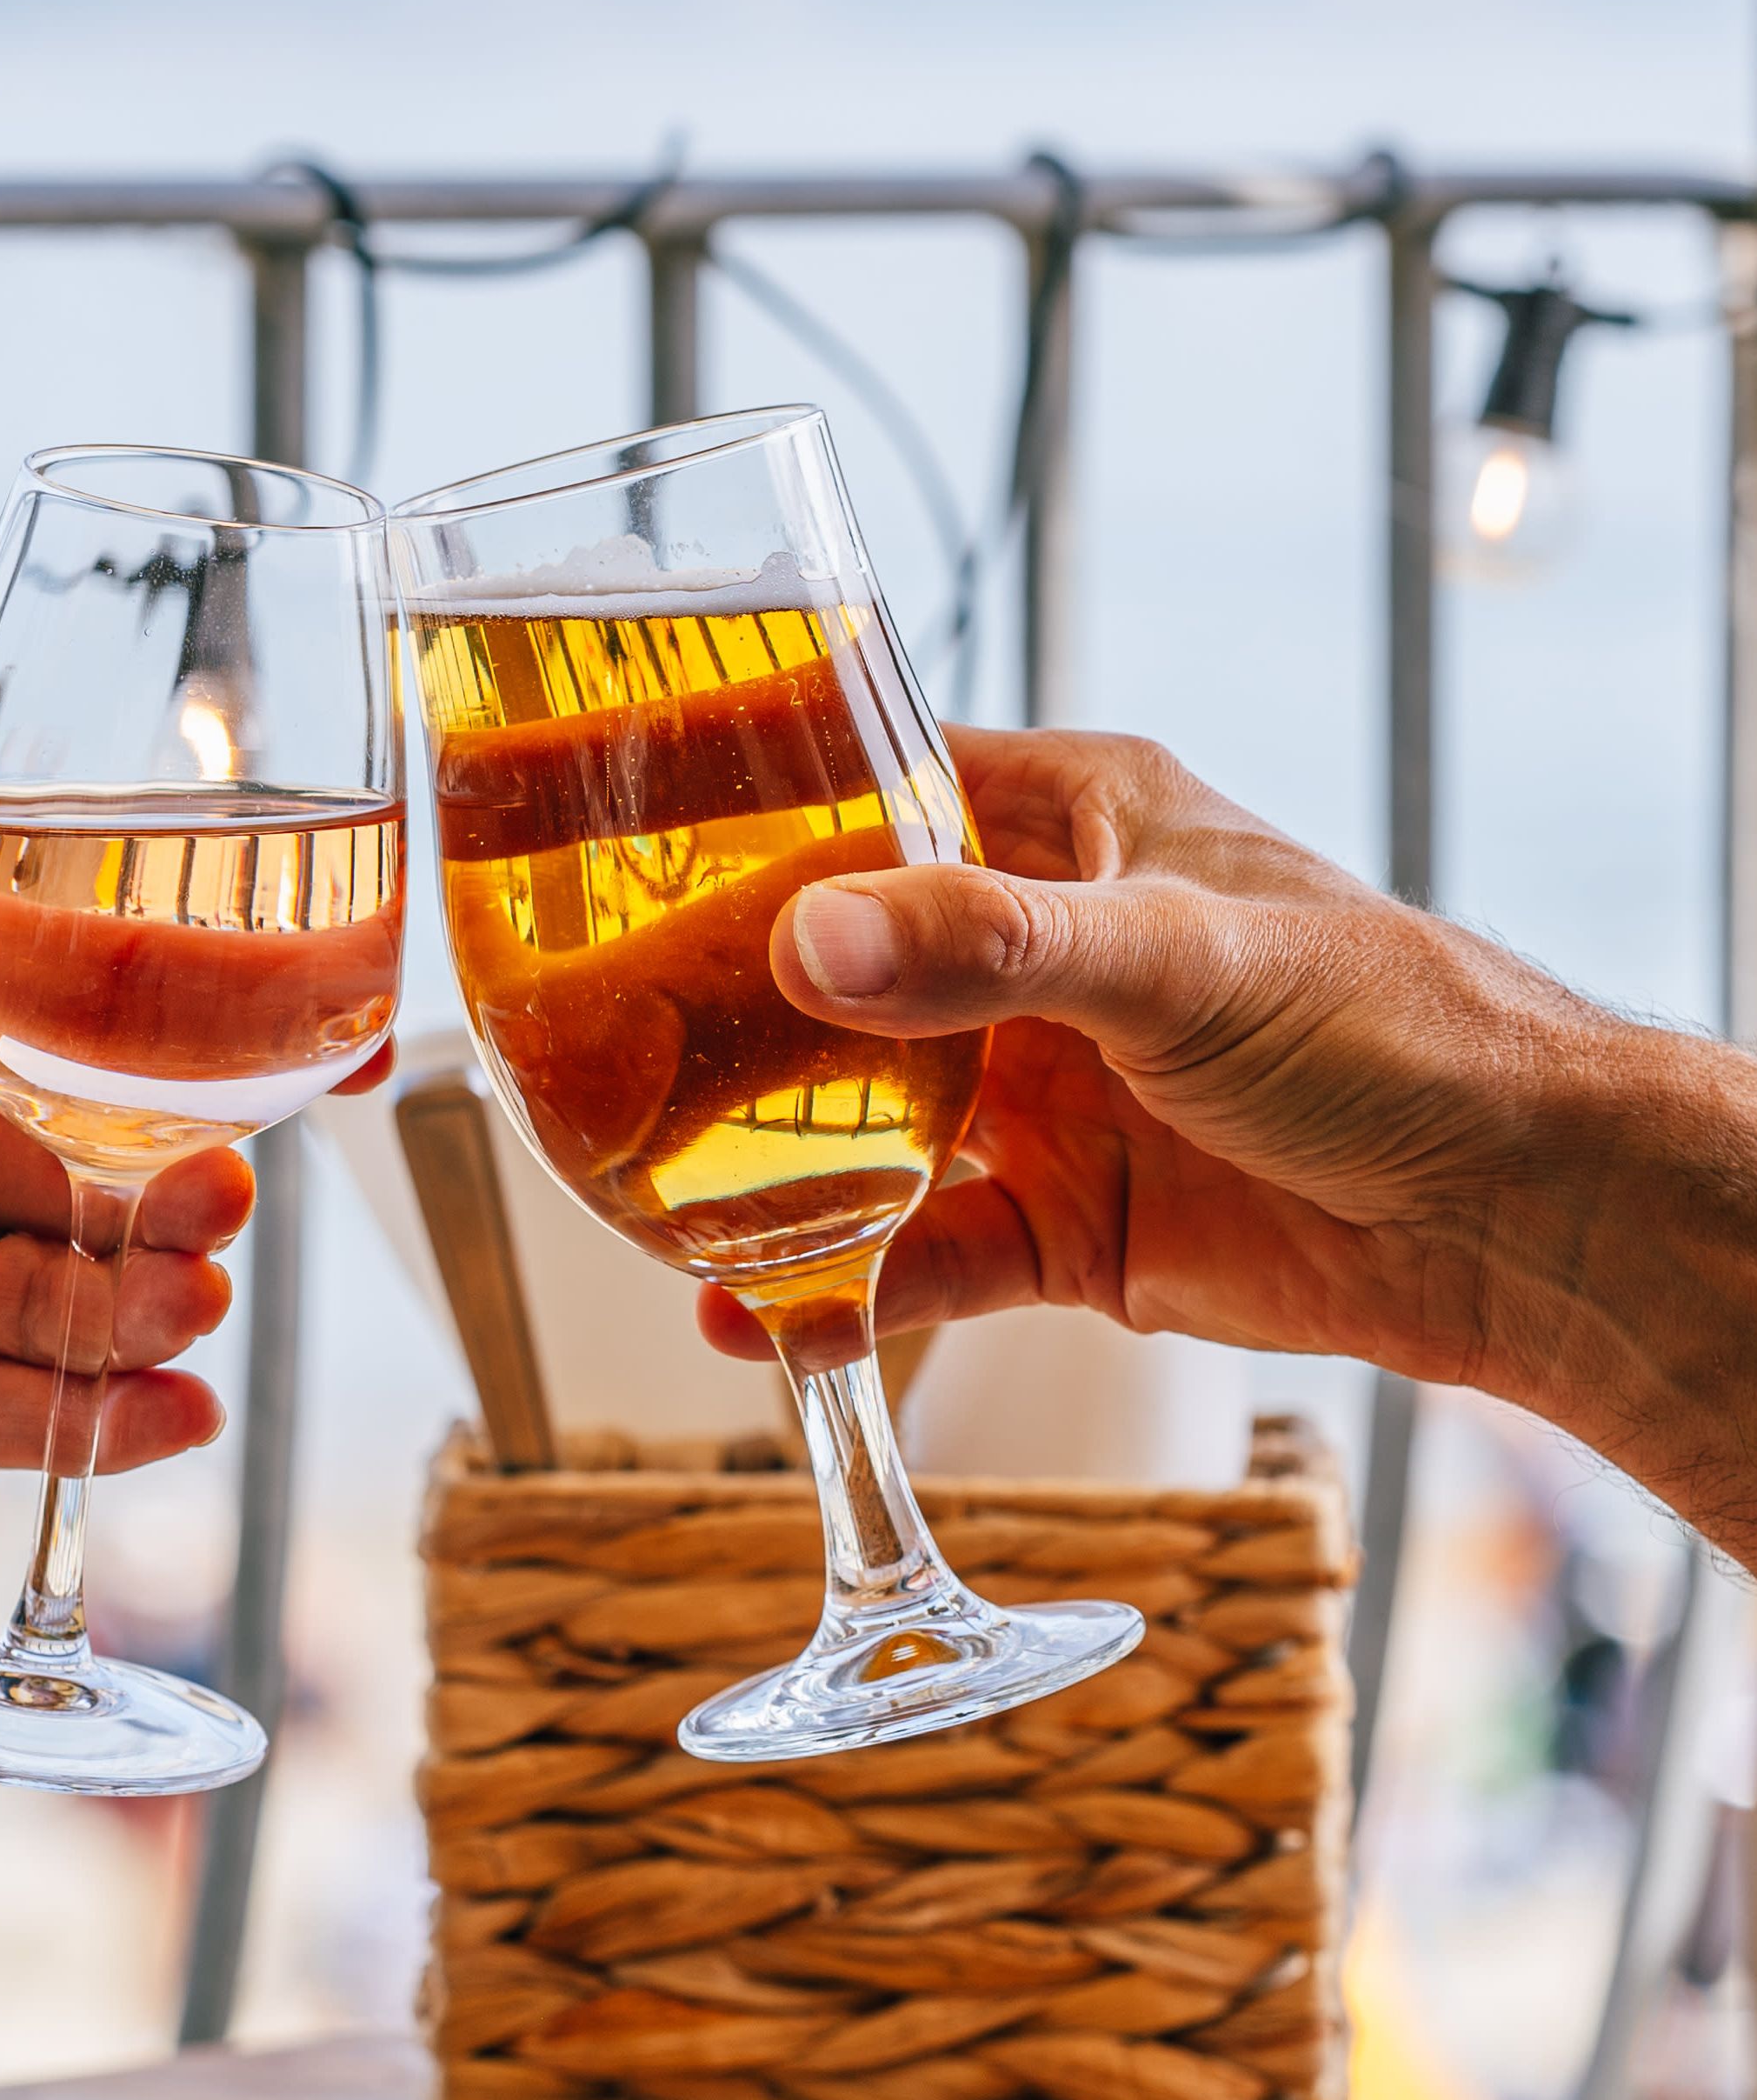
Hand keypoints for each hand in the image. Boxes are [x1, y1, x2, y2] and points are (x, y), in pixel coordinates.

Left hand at [0, 771, 249, 1470]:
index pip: (78, 1020)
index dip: (195, 1041)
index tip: (320, 1049)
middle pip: (83, 1174)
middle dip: (173, 1200)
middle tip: (225, 1206)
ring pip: (38, 1297)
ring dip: (130, 1311)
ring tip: (191, 1310)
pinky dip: (57, 1423)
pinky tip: (157, 1420)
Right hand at [700, 726, 1666, 1424]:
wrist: (1516, 1220)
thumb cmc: (1390, 1023)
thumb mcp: (1172, 956)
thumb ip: (983, 949)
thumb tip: (800, 939)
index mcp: (1066, 825)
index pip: (869, 782)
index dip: (746, 798)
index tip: (612, 821)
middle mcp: (1031, 952)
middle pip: (830, 965)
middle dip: (715, 1001)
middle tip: (582, 1028)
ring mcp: (1035, 1095)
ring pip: (851, 1119)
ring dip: (753, 1158)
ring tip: (627, 1182)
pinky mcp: (1054, 1227)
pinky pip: (910, 1254)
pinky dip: (829, 1290)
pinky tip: (742, 1317)